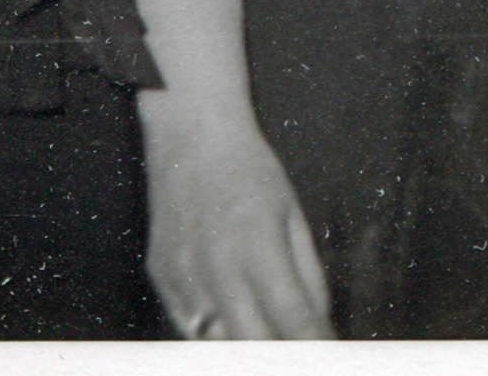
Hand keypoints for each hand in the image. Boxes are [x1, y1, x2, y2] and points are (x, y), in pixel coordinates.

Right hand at [141, 98, 333, 338]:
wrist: (189, 132)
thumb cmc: (248, 169)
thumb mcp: (293, 215)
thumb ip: (309, 277)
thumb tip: (319, 327)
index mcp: (259, 247)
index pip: (293, 320)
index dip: (314, 348)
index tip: (326, 358)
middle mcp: (218, 267)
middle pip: (252, 344)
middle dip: (278, 357)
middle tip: (296, 356)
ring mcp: (184, 277)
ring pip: (216, 344)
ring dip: (243, 348)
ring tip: (263, 341)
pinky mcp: (161, 278)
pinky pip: (188, 326)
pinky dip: (211, 334)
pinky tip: (230, 322)